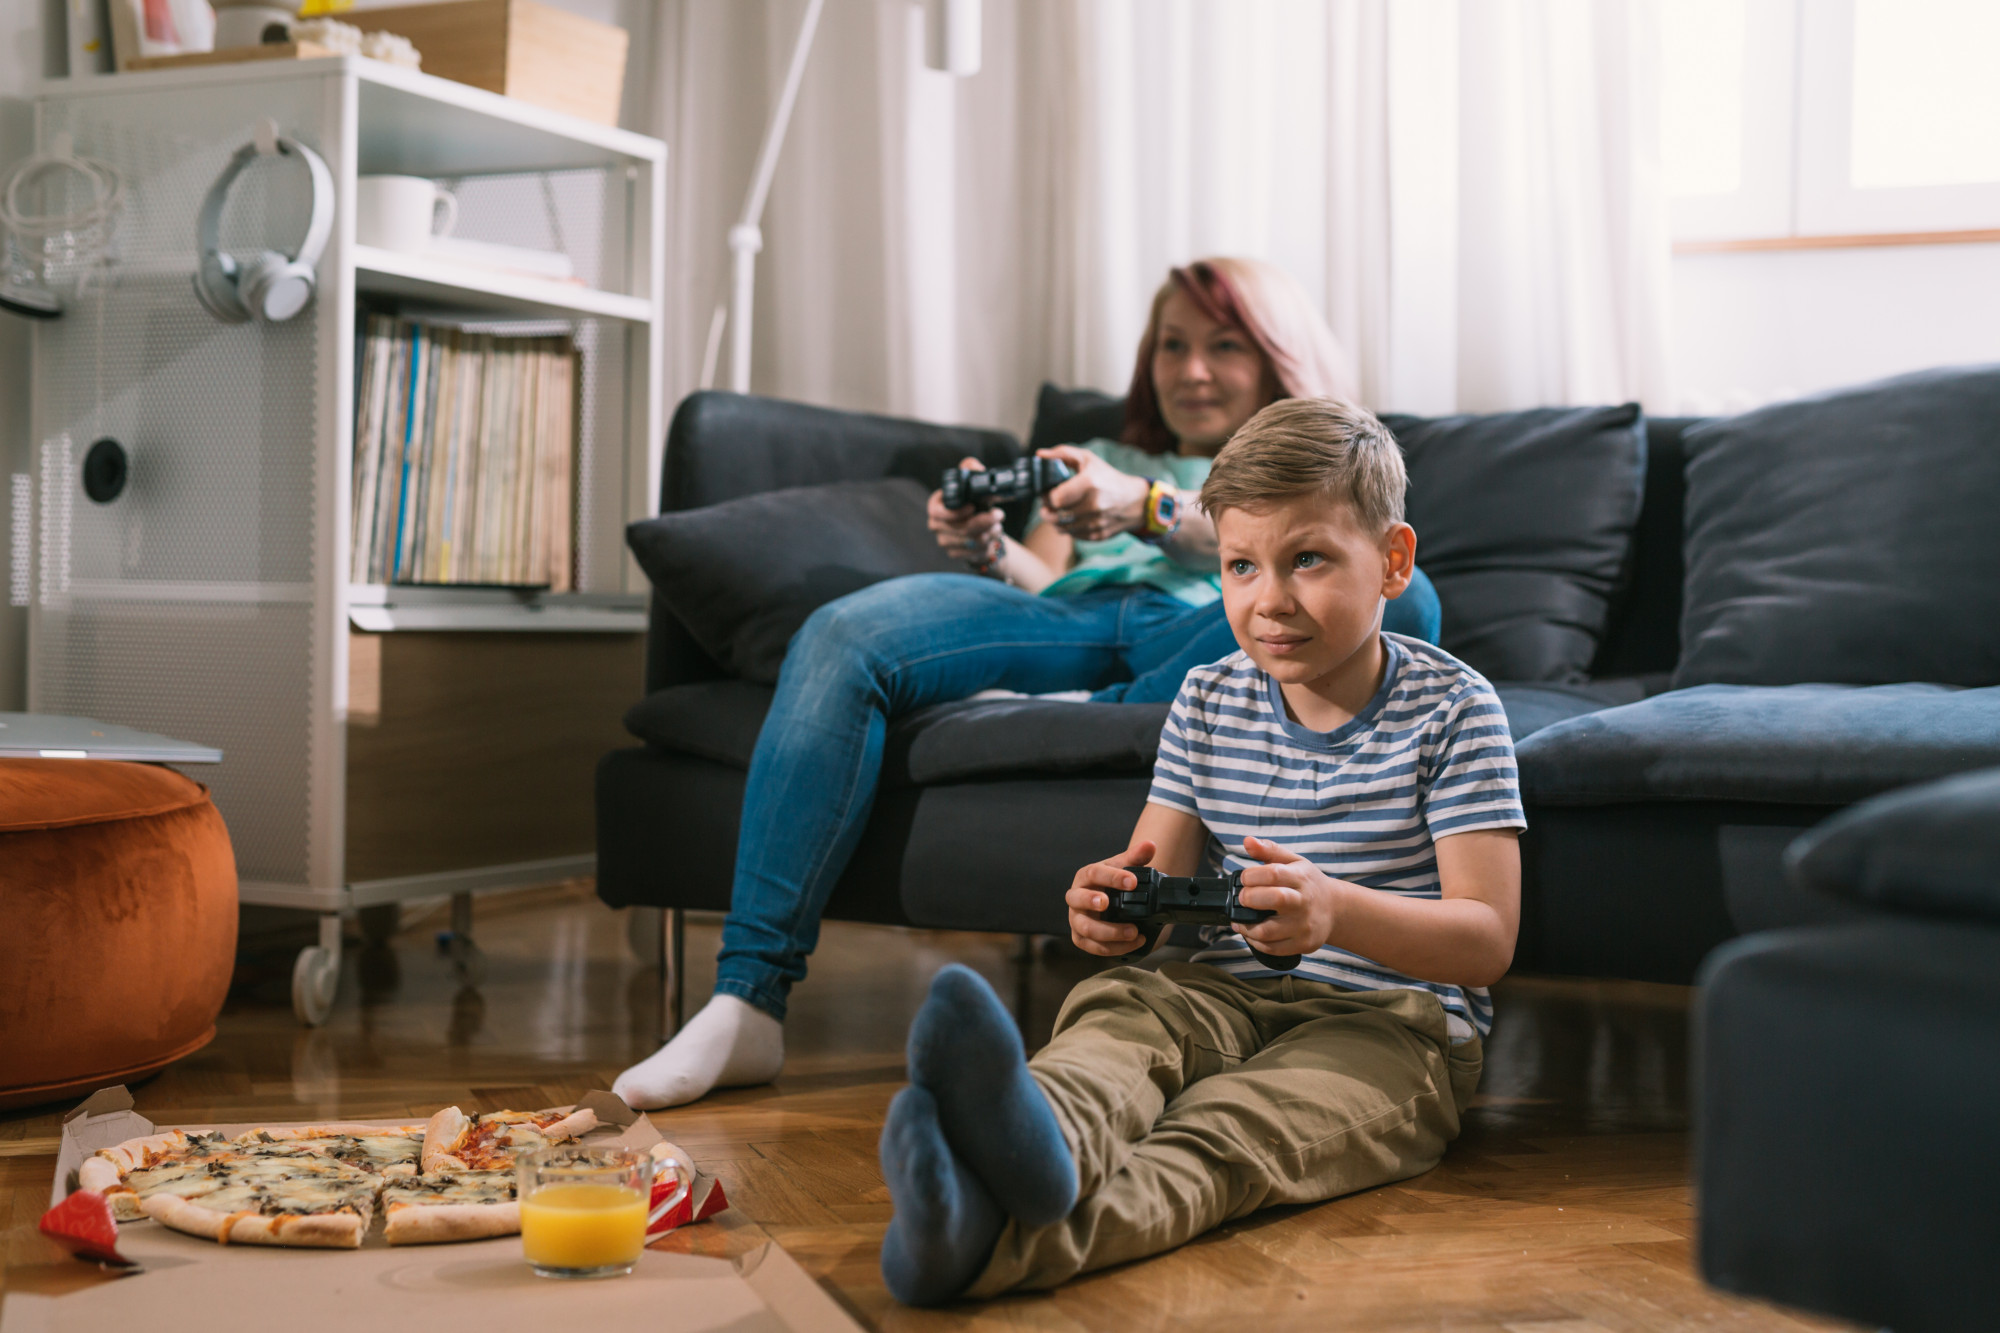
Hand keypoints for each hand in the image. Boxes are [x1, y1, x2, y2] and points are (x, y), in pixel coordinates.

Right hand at [927, 456, 1003, 564]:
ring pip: (970, 541)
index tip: (973, 507)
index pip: (937, 511)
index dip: (955, 512)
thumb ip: (972, 471)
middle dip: (983, 521)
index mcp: (936, 506)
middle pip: (959, 528)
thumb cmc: (976, 503)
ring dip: (989, 532)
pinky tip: (992, 537)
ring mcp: (944, 541)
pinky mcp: (954, 554)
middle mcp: (936, 525)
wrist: (982, 527)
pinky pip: (974, 552)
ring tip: (997, 525)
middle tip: (999, 515)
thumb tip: (975, 467)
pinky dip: (987, 545)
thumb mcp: (974, 485)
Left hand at [1039, 446, 1153, 541]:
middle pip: (1055, 516)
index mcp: (1089, 484)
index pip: (1056, 499)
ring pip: (1061, 529)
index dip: (1046, 497)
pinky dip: (1068, 528)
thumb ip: (1062, 454)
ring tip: (1059, 510)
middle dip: (1047, 509)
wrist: (1135, 501)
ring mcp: (1096, 523)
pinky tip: (1072, 518)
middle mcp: (1093, 505)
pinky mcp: (1098, 535)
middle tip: (1049, 503)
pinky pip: (1073, 535)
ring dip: (1055, 520)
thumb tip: (1040, 455)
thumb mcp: (1088, 459)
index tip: (1047, 492)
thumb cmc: (1108, 478)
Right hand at [1066, 838, 1156, 956]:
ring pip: (1086, 928)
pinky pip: (1092, 947)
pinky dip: (1113, 948)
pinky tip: (1133, 943)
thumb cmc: (1112, 883)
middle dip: (1091, 901)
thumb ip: (1136, 857)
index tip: (1133, 882)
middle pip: (1077, 899)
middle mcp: (1076, 897)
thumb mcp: (1124, 868)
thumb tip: (1150, 845)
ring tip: (1134, 932)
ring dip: (1110, 932)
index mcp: (1085, 876)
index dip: (1112, 877)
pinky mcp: (1081, 938)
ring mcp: (1077, 919)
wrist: (1109, 902)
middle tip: (1108, 903)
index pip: (1094, 873)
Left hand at [1233, 835, 1340, 958]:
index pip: (1273, 874)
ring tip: (1241, 920)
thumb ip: (1269, 851)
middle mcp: (1304, 902)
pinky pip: (1272, 948)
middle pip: (1274, 899)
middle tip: (1244, 898)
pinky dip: (1256, 943)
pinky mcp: (1303, 944)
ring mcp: (1304, 925)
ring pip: (1267, 931)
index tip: (1245, 879)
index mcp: (1300, 878)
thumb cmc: (1308, 883)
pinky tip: (1252, 933)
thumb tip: (1247, 841)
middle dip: (1249, 898)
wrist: (1336, 909)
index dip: (1251, 876)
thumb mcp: (1293, 862)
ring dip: (1246, 927)